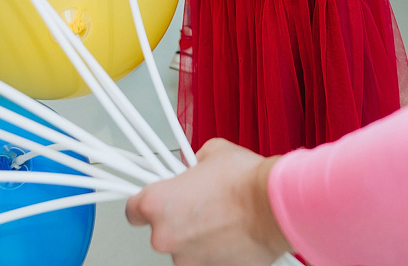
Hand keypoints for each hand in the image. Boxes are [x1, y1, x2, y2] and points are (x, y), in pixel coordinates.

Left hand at [127, 139, 291, 265]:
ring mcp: (186, 260)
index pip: (132, 211)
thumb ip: (192, 164)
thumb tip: (193, 168)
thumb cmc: (245, 181)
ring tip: (222, 222)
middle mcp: (164, 237)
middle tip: (202, 208)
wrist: (275, 205)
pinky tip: (231, 236)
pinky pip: (205, 261)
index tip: (156, 204)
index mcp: (156, 204)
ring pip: (184, 250)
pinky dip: (215, 252)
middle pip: (160, 232)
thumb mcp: (212, 152)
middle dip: (178, 221)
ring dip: (197, 239)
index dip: (146, 205)